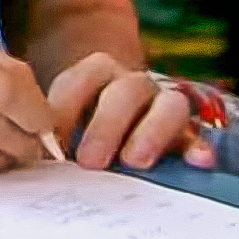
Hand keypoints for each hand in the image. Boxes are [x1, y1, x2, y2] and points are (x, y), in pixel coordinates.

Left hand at [47, 53, 212, 171]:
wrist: (120, 128)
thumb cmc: (84, 130)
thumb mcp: (66, 127)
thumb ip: (57, 134)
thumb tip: (41, 155)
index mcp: (97, 76)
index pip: (80, 80)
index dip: (65, 106)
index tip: (53, 139)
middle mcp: (134, 85)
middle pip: (126, 91)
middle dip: (106, 126)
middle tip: (90, 162)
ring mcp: (165, 105)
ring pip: (170, 105)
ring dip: (152, 133)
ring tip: (135, 162)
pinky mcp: (188, 134)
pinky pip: (198, 135)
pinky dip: (197, 147)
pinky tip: (197, 161)